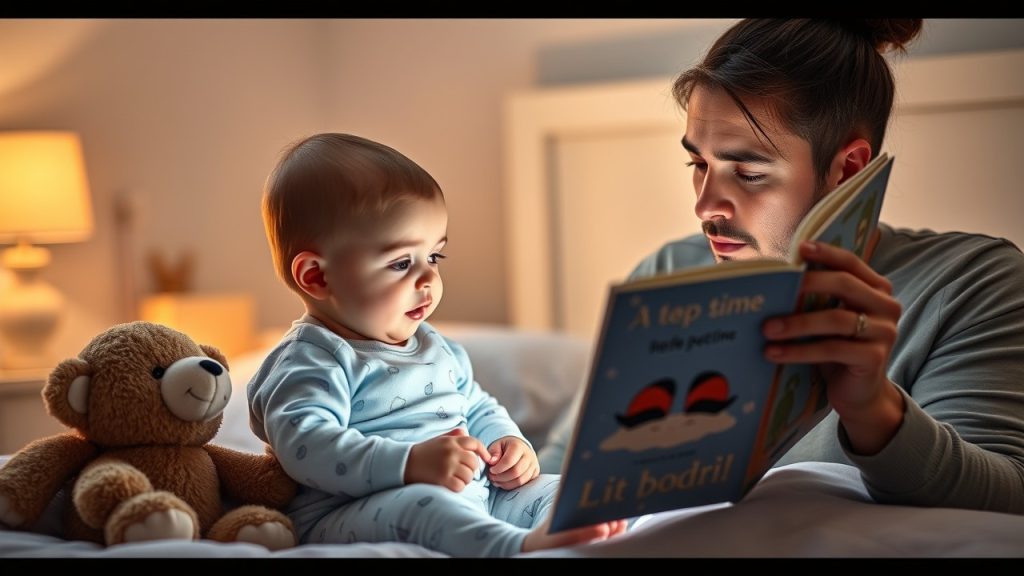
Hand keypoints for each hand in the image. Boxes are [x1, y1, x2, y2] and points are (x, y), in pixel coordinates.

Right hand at [405, 427, 494, 491]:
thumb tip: (466, 433)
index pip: (474, 443)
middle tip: (463, 472)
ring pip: (469, 476)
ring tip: (455, 478)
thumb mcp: (439, 440)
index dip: (483, 452)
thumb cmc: (423, 452)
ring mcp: (448, 466)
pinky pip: (460, 486)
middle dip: (471, 469)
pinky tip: (449, 485)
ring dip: (464, 480)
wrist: (403, 463)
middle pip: (474, 462)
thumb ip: (453, 436)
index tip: (487, 459)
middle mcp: (452, 452)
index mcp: (451, 441)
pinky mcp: (443, 479)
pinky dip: (457, 488)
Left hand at [487, 436, 539, 488]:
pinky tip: (504, 482)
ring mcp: (534, 466)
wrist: (519, 449)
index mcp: (518, 446)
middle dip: (501, 477)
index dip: (498, 468)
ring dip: (505, 483)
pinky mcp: (535, 474)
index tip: (491, 470)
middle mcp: (529, 455)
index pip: (509, 460)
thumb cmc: (505, 448)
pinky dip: (511, 486)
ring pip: (520, 481)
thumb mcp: (496, 446)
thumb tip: (492, 462)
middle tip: (492, 477)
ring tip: (497, 480)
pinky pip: (523, 485)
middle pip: (516, 472)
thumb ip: (494, 453)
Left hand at [762, 240, 904, 454]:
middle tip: (773, 291)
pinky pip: (832, 349)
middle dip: (807, 285)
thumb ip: (818, 298)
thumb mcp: (829, 319)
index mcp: (876, 289)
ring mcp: (884, 333)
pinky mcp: (874, 358)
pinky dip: (800, 350)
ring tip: (766, 329)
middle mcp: (887, 307)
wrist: (860, 394)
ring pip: (836, 319)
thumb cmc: (838, 350)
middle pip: (845, 285)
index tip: (799, 249)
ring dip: (797, 323)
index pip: (852, 263)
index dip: (827, 253)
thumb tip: (775, 279)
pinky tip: (774, 353)